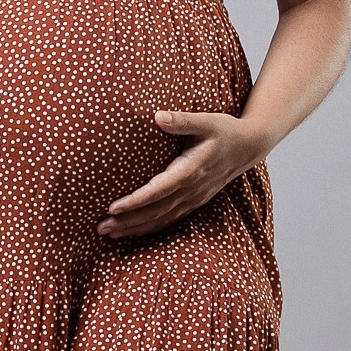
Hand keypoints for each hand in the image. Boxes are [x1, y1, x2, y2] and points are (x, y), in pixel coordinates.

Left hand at [97, 109, 264, 239]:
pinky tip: (132, 232)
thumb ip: (181, 120)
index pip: (158, 190)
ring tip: (109, 234)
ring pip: (161, 219)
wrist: (249, 146)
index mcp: (191, 170)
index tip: (113, 207)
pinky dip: (150, 227)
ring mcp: (193, 198)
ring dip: (135, 228)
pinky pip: (169, 219)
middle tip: (101, 228)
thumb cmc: (225, 130)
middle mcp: (191, 189)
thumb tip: (158, 116)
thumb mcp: (206, 120)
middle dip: (128, 222)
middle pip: (155, 211)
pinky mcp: (194, 201)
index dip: (136, 201)